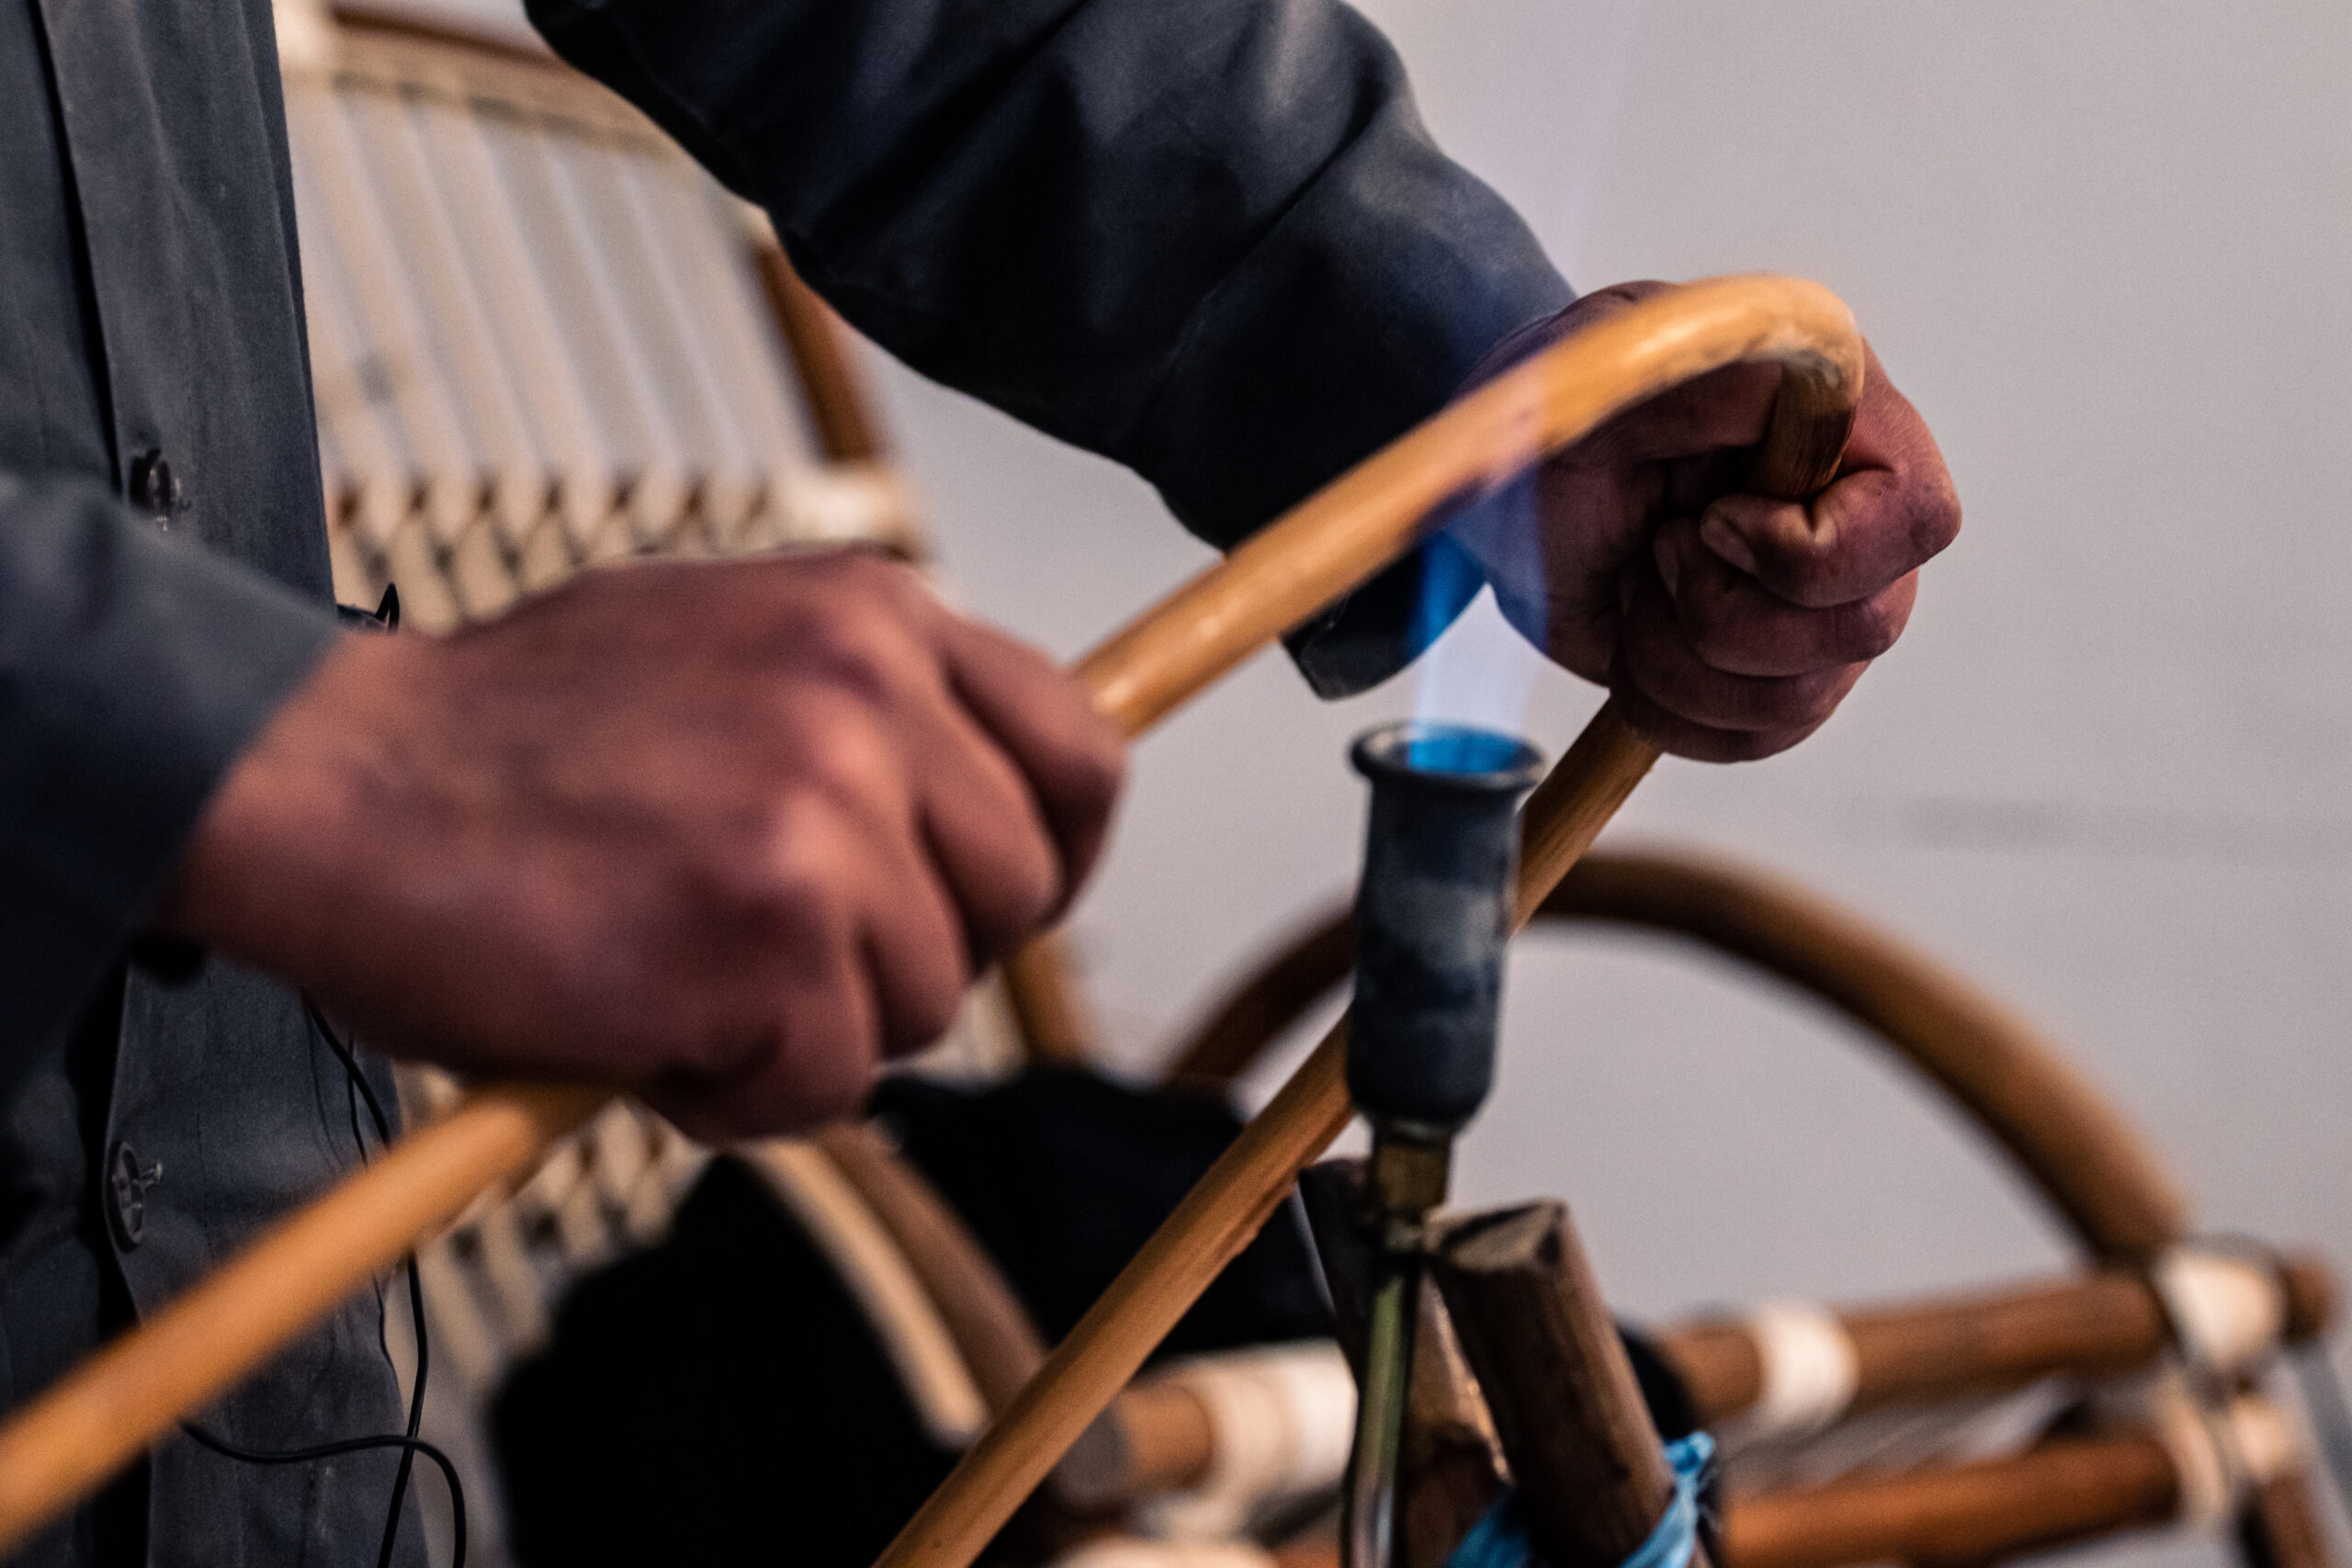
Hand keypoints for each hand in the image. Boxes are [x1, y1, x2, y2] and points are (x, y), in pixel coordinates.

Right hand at [156, 549, 1124, 1137]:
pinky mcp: (772, 933)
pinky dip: (741, 1095)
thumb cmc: (504, 741)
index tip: (996, 905)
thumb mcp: (723, 649)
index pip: (1080, 754)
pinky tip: (641, 1030)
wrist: (326, 781)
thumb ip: (861, 713)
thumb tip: (972, 810)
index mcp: (872, 612)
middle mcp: (871, 692)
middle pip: (1021, 895)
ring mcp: (829, 809)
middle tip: (789, 965)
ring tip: (676, 979)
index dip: (1052, 855)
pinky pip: (830, 1083)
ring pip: (927, 1002)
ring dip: (812, 1030)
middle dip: (918, 958)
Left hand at [1453, 281, 1960, 759]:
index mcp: (1842, 425)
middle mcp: (1853, 522)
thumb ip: (1710, 379)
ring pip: (1800, 701)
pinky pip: (1753, 740)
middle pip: (1863, 629)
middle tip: (1653, 547)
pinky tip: (1635, 640)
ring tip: (1638, 584)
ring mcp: (1818, 608)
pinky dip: (1668, 707)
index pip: (1916, 518)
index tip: (1707, 523)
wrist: (1513, 487)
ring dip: (1677, 659)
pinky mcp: (1768, 675)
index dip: (1810, 552)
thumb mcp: (1613, 372)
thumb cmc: (1564, 412)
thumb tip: (1790, 381)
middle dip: (1719, 613)